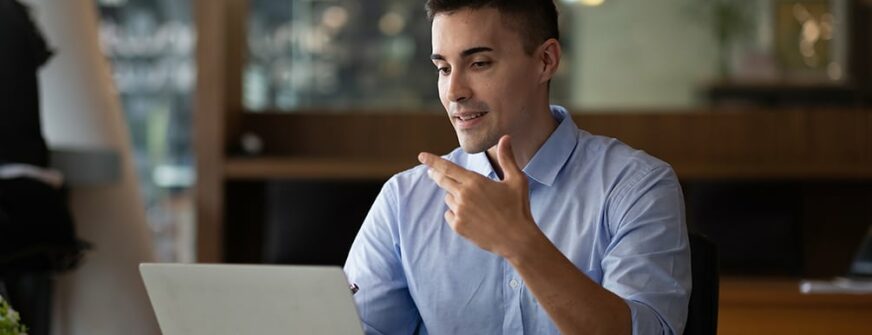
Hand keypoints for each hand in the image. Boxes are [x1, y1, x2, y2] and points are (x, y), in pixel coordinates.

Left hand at [418, 135, 538, 258]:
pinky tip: (472, 217)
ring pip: (449, 198)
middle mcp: (463, 196)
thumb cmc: (518, 208)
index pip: (447, 167)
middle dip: (436, 175)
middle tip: (433, 173)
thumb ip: (507, 158)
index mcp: (475, 182)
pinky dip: (456, 213)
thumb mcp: (516, 180)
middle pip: (442, 181)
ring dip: (455, 197)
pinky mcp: (458, 227)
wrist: (517, 240)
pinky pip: (449, 215)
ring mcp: (459, 212)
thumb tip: (505, 137)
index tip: (421, 156)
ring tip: (474, 204)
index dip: (433, 161)